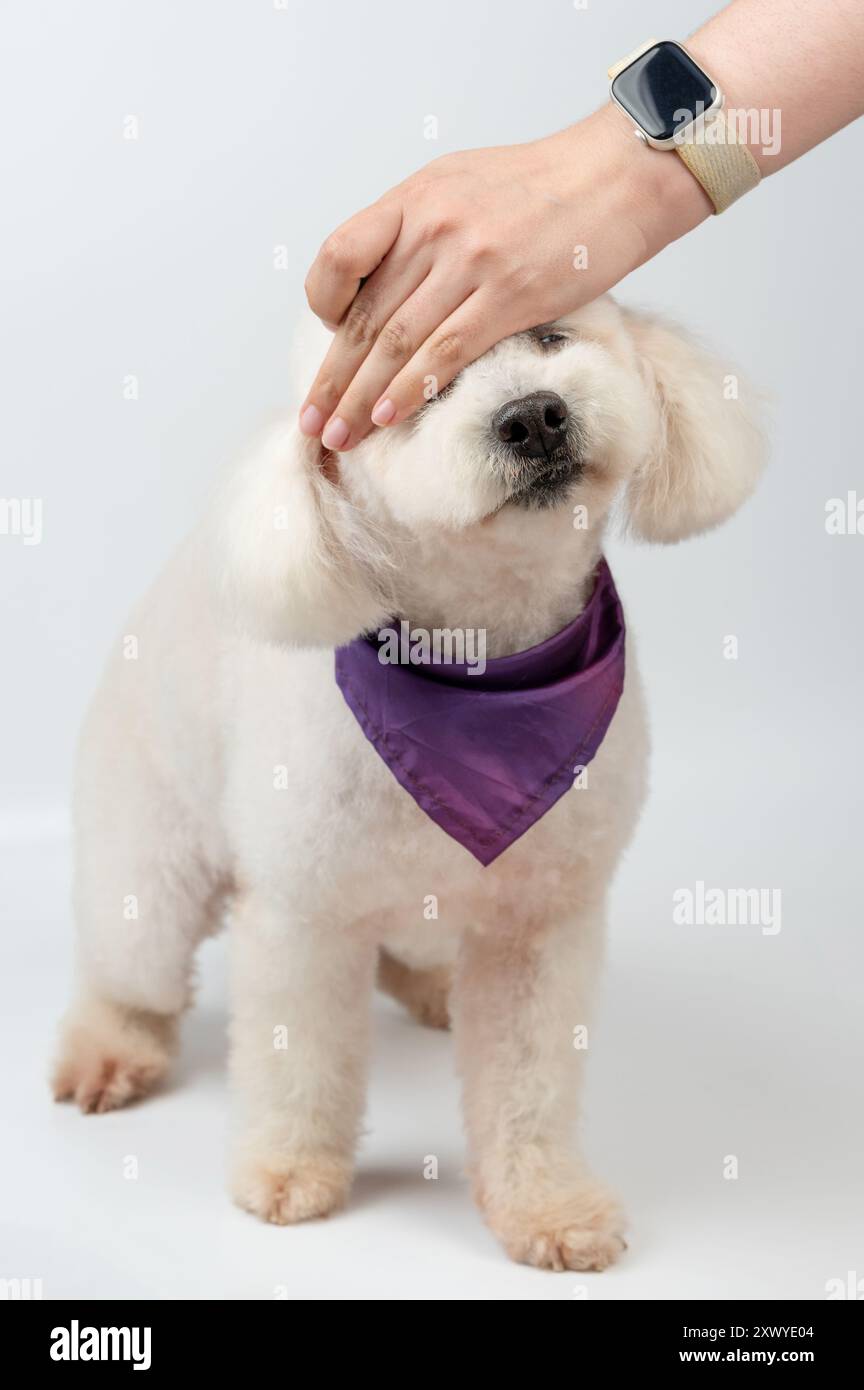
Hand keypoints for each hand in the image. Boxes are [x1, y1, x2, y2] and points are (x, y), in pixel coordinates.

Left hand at [299, 105, 710, 451]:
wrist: (619, 174)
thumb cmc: (546, 186)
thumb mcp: (464, 183)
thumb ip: (420, 228)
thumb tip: (386, 281)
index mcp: (415, 199)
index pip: (340, 256)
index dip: (325, 304)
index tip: (329, 336)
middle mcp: (434, 228)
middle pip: (364, 317)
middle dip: (332, 379)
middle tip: (312, 422)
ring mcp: (471, 263)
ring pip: (396, 344)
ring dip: (362, 399)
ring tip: (340, 437)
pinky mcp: (510, 296)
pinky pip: (445, 352)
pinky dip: (411, 389)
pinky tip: (389, 417)